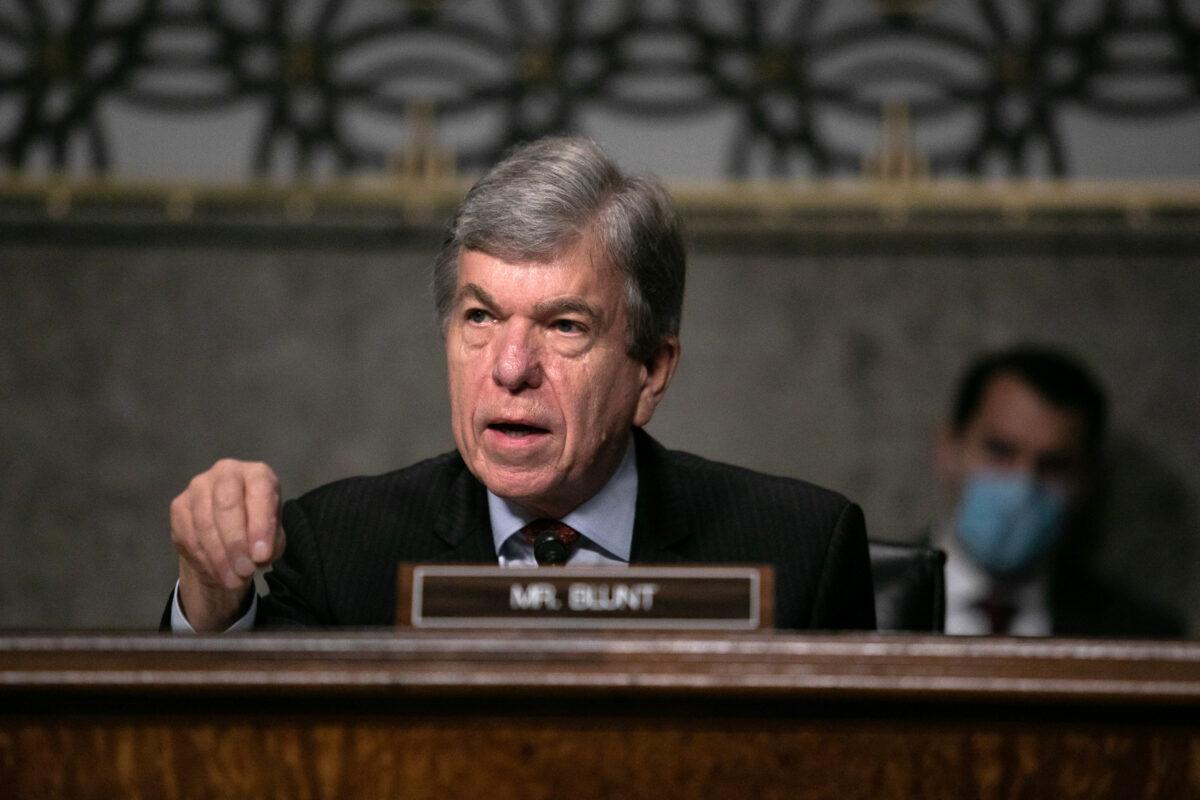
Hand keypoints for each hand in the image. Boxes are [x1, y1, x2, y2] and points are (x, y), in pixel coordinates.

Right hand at [170, 459, 284, 630]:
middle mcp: (227, 471)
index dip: (261, 526)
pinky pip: (189, 534)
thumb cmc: (257, 529)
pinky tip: (217, 572)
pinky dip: (204, 558)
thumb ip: (271, 543)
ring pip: (205, 523)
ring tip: (233, 580)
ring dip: (219, 556)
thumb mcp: (274, 537)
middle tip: (245, 571)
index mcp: (257, 474)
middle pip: (227, 504)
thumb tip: (258, 556)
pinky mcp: (179, 505)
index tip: (262, 556)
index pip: (260, 493)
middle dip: (236, 543)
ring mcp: (199, 486)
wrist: (226, 534)